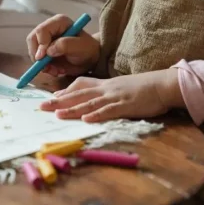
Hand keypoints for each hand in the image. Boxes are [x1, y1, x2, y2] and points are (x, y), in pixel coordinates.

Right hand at [26, 14, 99, 76]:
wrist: (89, 59)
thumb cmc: (87, 49)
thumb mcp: (80, 47)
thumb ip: (65, 45)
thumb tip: (48, 51)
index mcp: (58, 22)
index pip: (41, 30)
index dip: (40, 44)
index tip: (43, 58)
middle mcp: (49, 29)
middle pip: (32, 39)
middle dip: (37, 56)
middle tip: (46, 67)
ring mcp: (45, 40)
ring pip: (33, 51)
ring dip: (42, 65)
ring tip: (56, 71)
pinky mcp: (44, 51)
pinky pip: (37, 61)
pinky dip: (45, 68)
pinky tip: (56, 71)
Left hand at [40, 69, 182, 122]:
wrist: (161, 84)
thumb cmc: (141, 88)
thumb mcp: (119, 87)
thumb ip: (103, 93)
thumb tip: (87, 103)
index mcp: (104, 84)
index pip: (79, 86)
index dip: (64, 92)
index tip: (49, 98)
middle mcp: (106, 89)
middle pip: (79, 95)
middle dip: (59, 101)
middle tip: (42, 107)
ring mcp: (115, 97)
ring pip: (90, 103)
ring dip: (73, 109)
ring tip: (58, 114)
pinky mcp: (126, 105)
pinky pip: (109, 110)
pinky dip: (97, 115)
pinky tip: (86, 119)